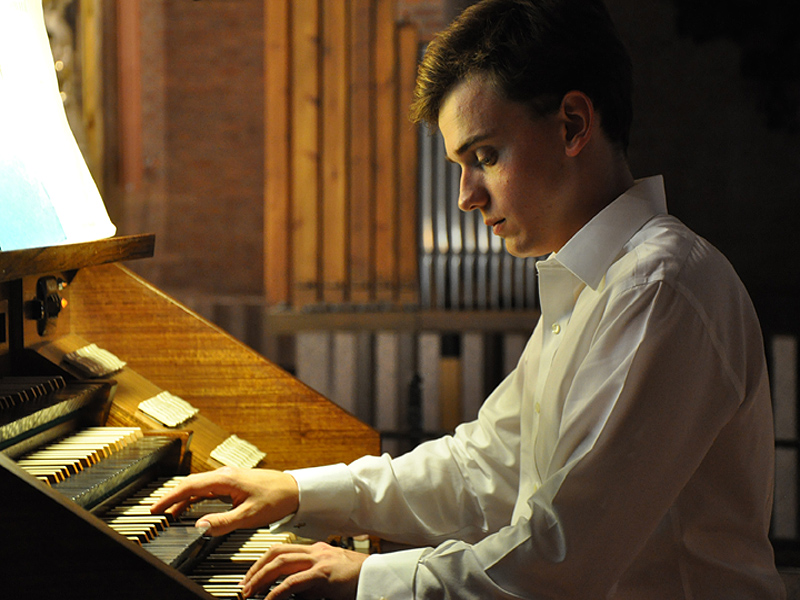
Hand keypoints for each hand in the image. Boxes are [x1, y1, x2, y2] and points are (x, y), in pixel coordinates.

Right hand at [149, 466, 298, 535]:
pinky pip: (208, 489)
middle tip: (157, 511)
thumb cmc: (276, 499)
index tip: (156, 508)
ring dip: (183, 498)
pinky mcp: (234, 483)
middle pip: (191, 484)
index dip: (170, 498)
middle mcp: (225, 475)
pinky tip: (191, 508)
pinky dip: (196, 498)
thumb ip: (223, 522)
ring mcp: (229, 478)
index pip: (190, 486)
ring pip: (199, 486)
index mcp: (225, 479)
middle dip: (172, 497)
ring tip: (169, 512)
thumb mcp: (249, 516)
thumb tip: (200, 526)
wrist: (294, 490)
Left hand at [241, 541, 367, 599]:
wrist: (378, 576)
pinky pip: (294, 581)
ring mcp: (319, 561)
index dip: (263, 561)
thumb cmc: (356, 578)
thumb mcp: (329, 576)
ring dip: (261, 578)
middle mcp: (315, 551)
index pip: (282, 549)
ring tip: (250, 591)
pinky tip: (269, 599)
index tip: (252, 574)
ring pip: (281, 563)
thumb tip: (290, 591)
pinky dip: (277, 591)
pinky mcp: (324, 575)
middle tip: (244, 584)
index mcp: (316, 550)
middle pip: (277, 553)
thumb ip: (310, 579)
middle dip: (256, 568)